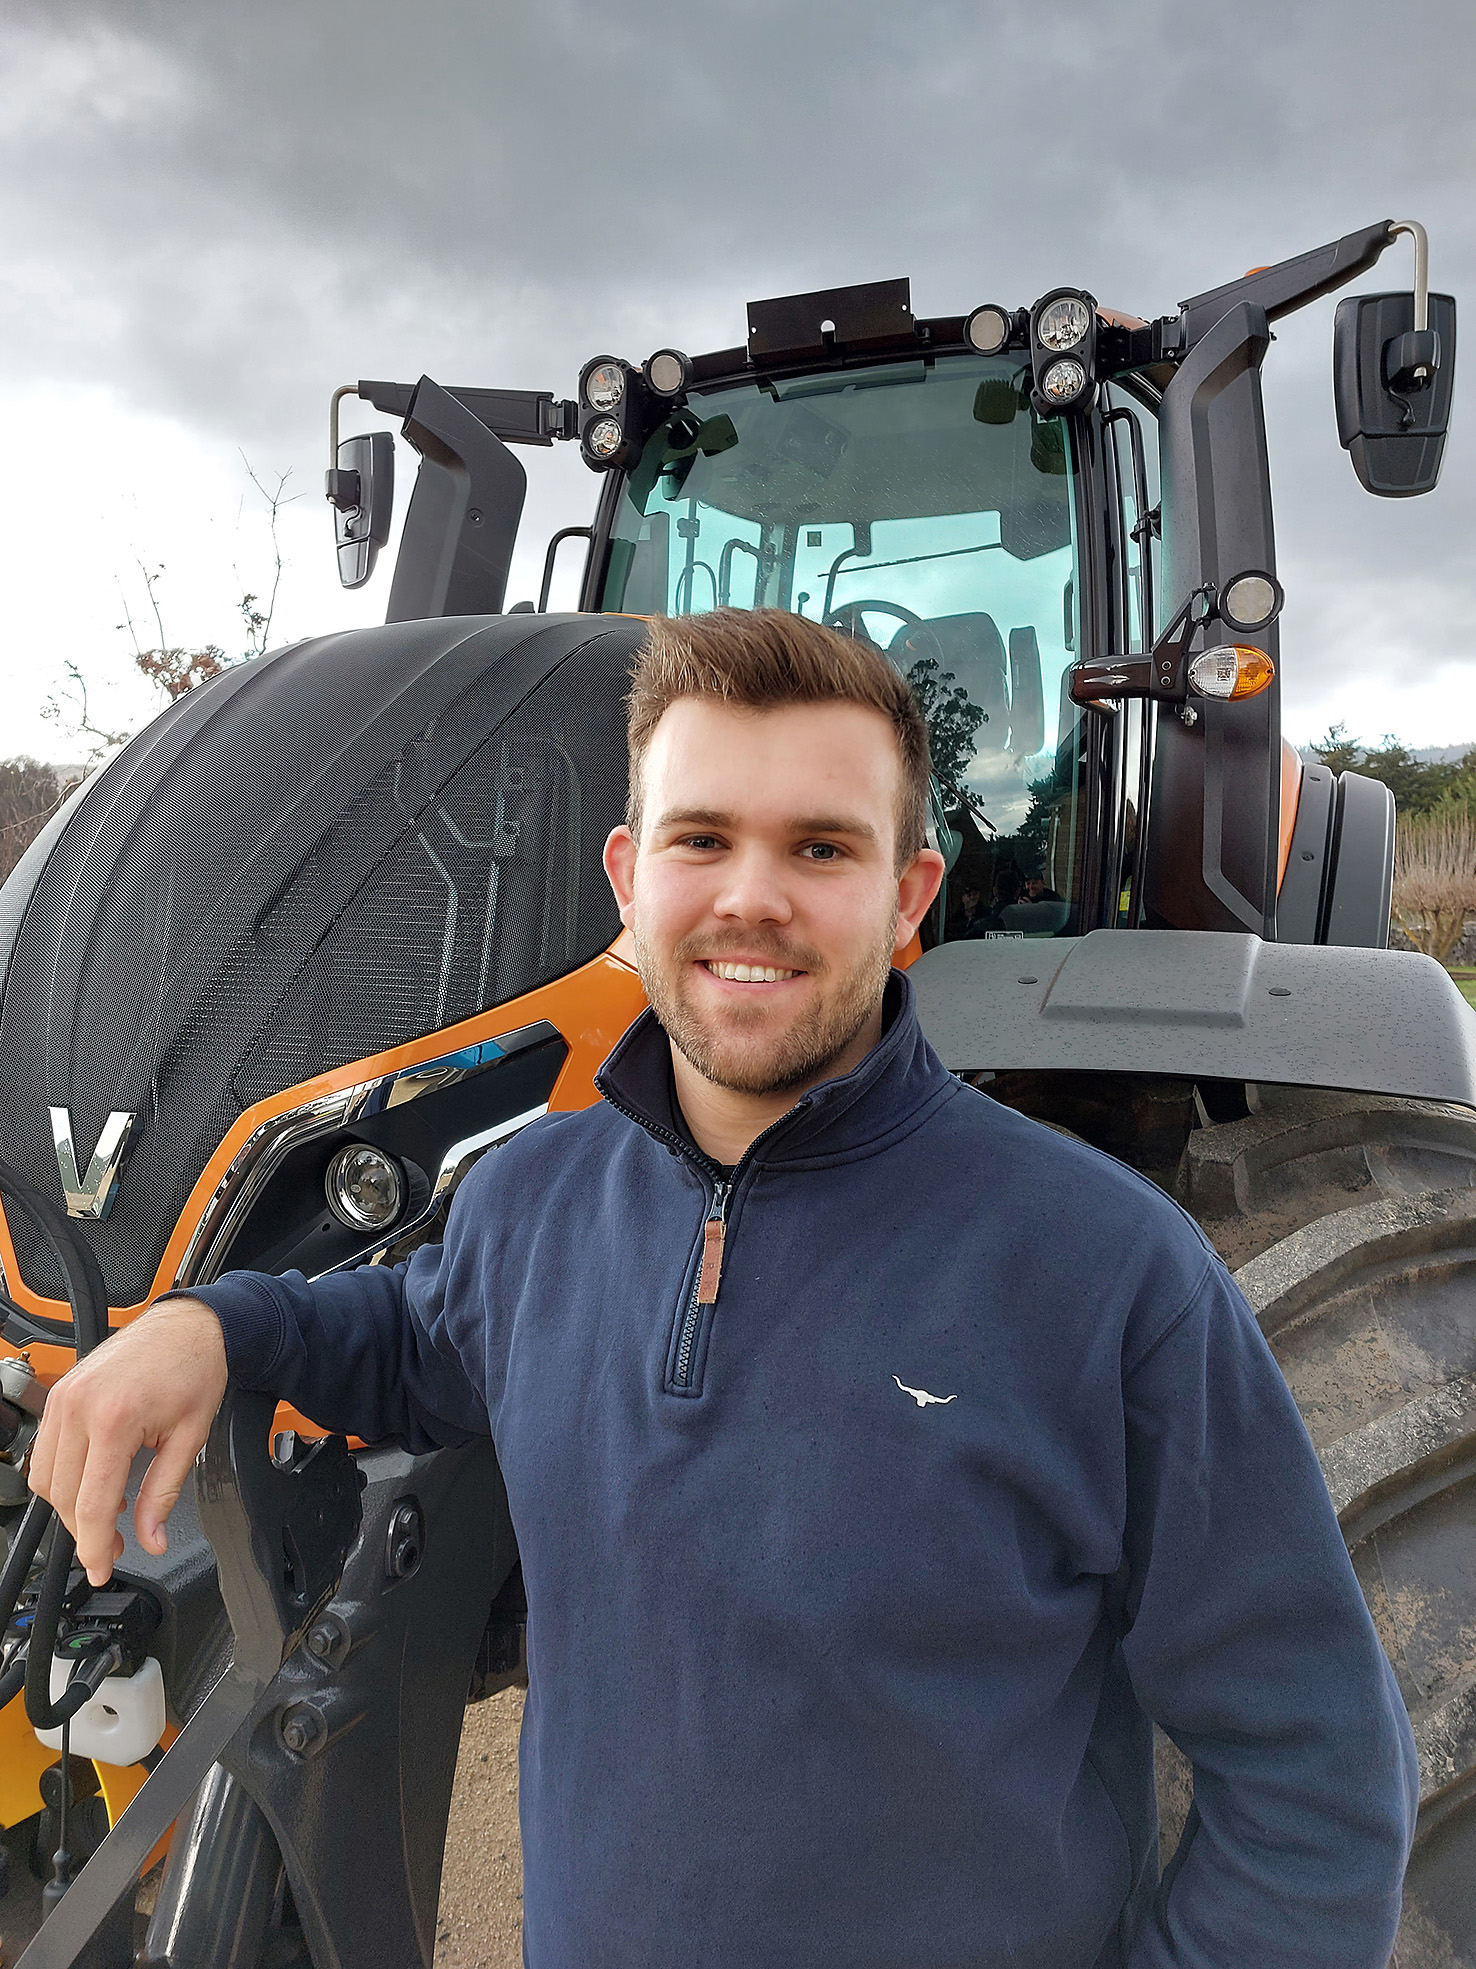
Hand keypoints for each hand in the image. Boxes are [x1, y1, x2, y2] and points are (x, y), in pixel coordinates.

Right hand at [27, 1297, 228, 1584]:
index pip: (91, 1503)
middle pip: (63, 1496)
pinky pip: (45, 1451)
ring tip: (108, 1510)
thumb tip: (151, 1539)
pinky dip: (63, 1476)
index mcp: (114, 1419)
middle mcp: (79, 1407)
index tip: (100, 1569)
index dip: (94, 1546)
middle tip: (113, 1546)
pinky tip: (95, 1480)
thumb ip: (163, 1494)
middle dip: (85, 1530)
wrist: (188, 1325)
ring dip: (70, 1504)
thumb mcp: (190, 1438)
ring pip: (45, 1477)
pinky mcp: (59, 1393)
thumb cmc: (194, 1369)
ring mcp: (63, 1397)